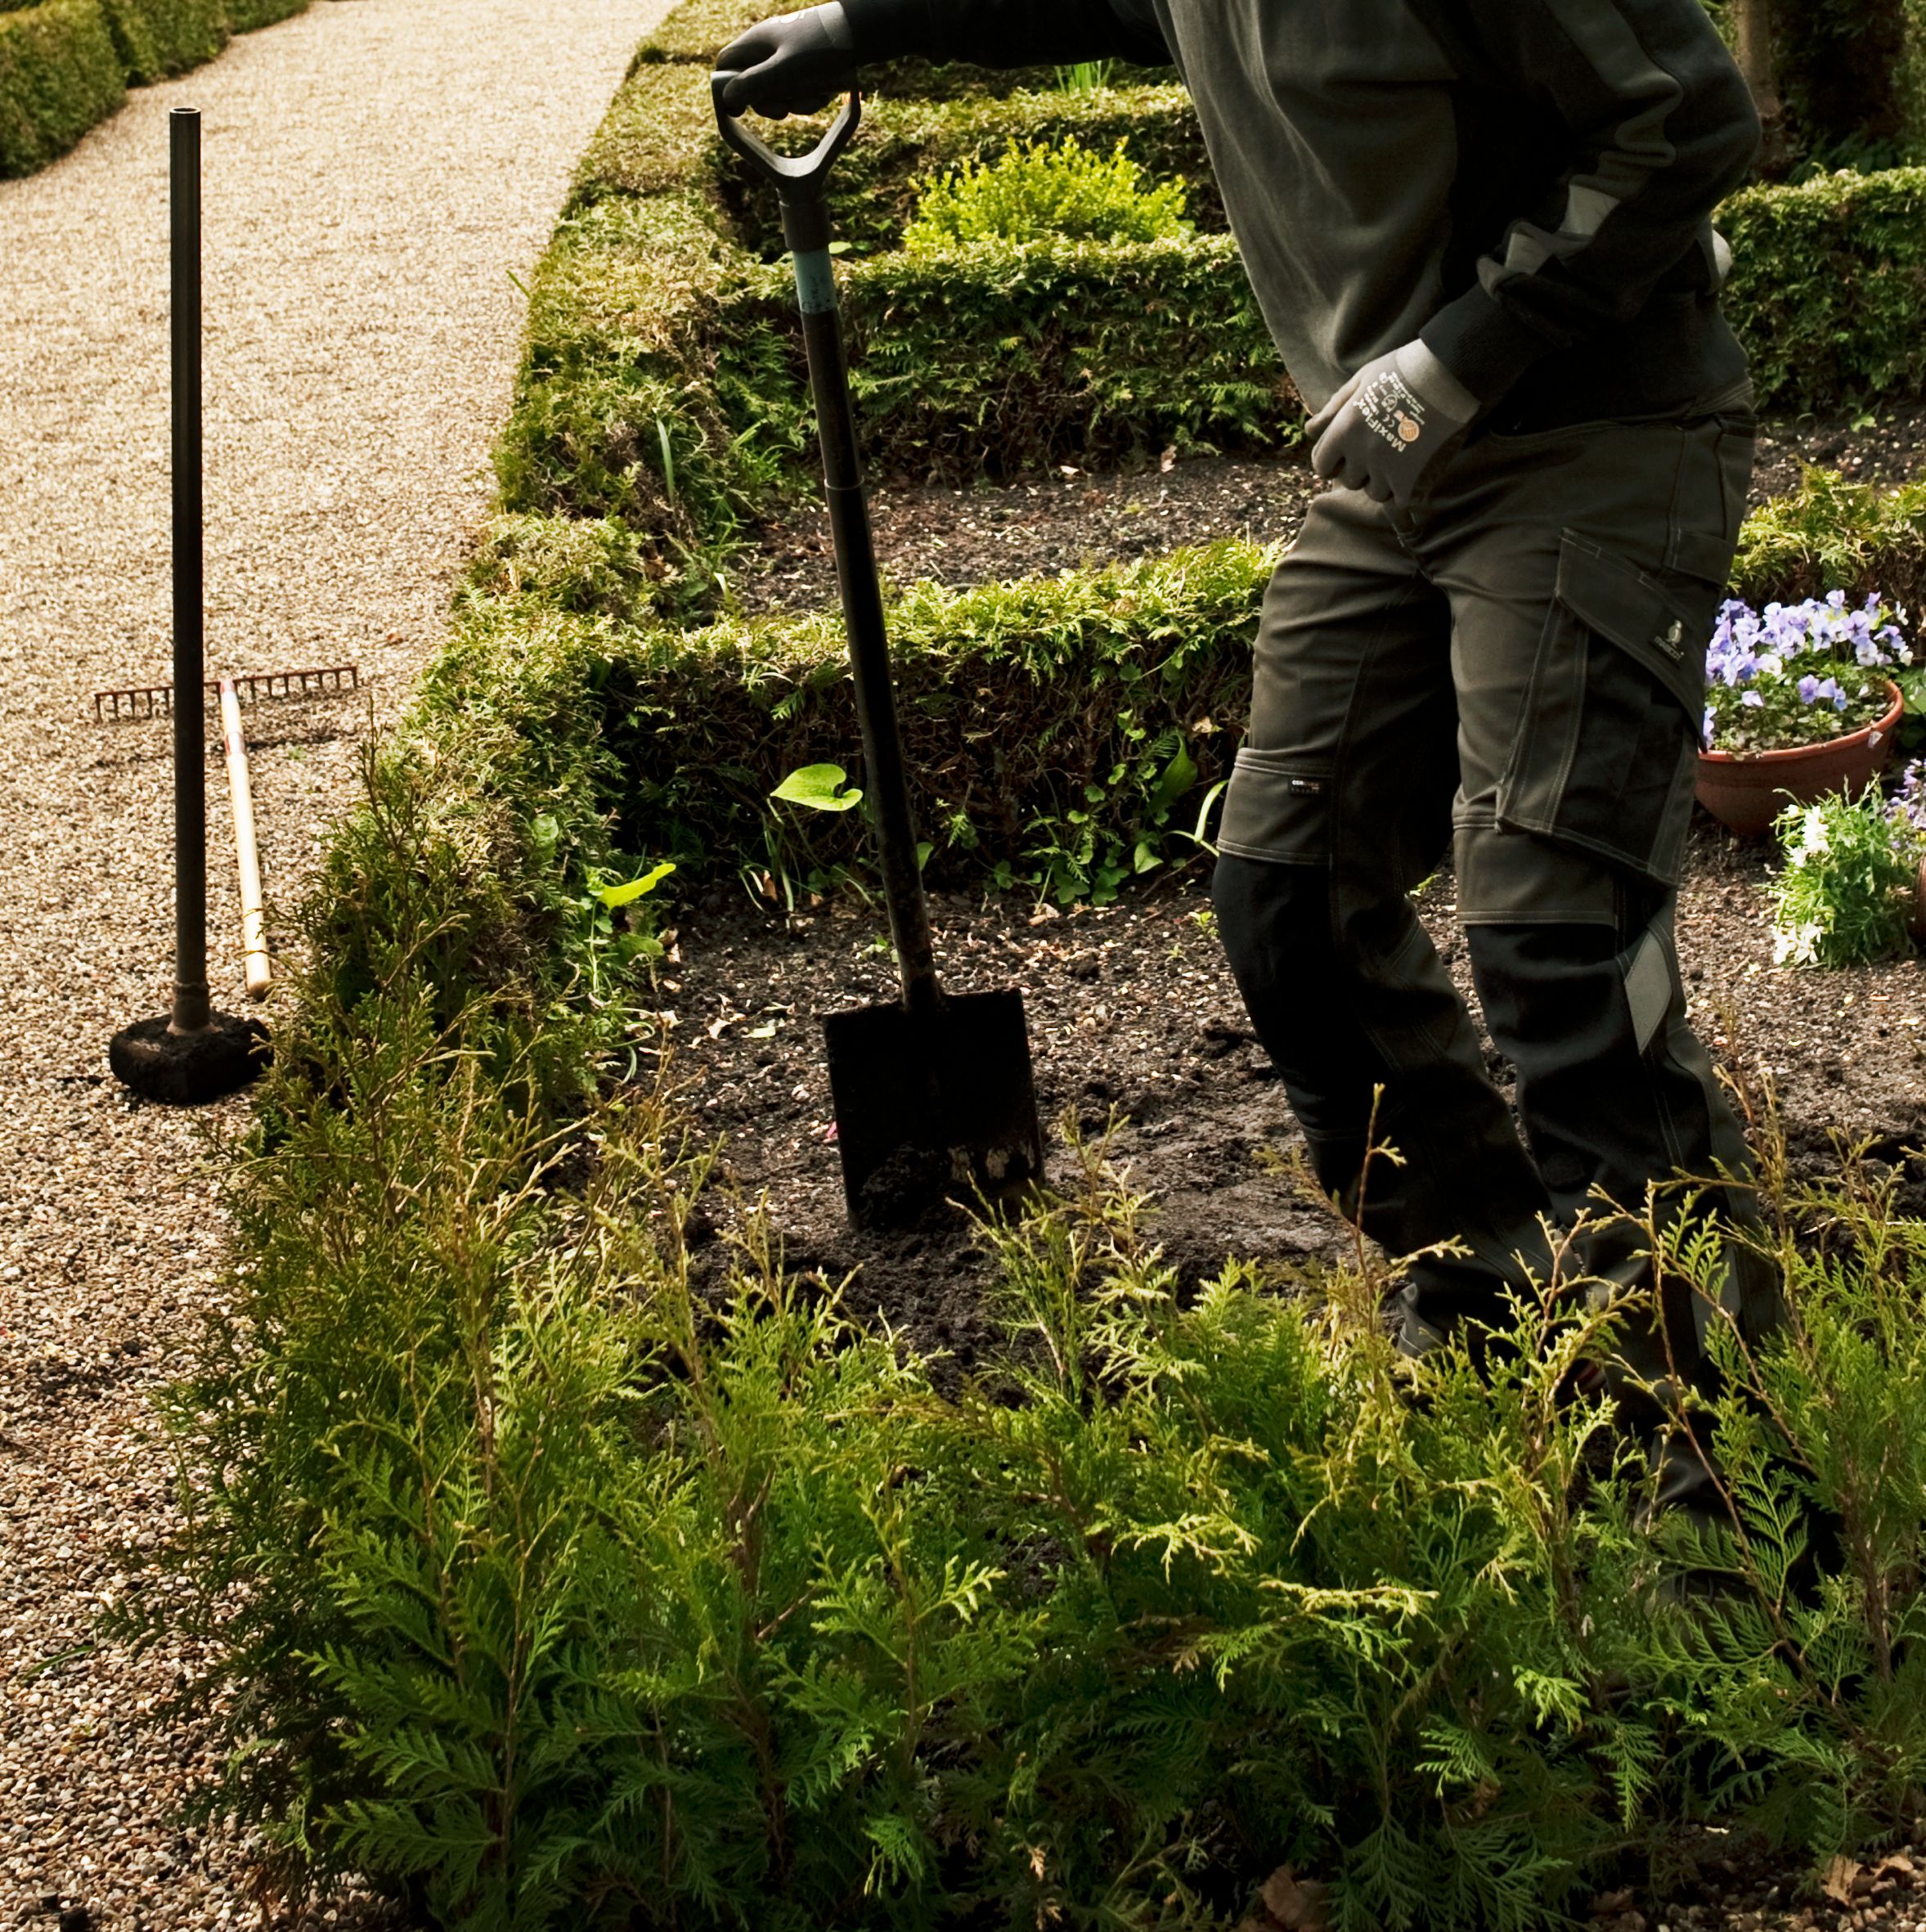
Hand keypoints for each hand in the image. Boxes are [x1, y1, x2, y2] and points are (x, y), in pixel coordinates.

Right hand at [715, 4, 856, 118]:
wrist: (860, 33)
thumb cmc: (822, 47)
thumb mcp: (786, 70)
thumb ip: (756, 83)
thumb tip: (729, 98)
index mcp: (756, 42)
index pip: (726, 65)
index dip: (727, 90)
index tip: (739, 113)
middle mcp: (768, 47)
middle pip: (752, 85)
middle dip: (769, 103)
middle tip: (784, 111)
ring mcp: (786, 55)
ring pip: (779, 91)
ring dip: (795, 102)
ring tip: (815, 96)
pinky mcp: (805, 65)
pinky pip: (799, 90)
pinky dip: (810, 97)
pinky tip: (825, 93)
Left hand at [1307, 340, 1478, 506]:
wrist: (1449, 373)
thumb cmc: (1402, 370)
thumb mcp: (1360, 381)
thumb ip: (1334, 408)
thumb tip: (1310, 430)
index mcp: (1344, 431)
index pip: (1322, 465)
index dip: (1333, 462)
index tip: (1346, 456)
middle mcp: (1360, 454)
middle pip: (1350, 481)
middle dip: (1361, 470)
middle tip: (1382, 449)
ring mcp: (1386, 470)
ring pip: (1375, 493)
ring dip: (1384, 481)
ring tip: (1402, 456)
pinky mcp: (1411, 482)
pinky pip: (1399, 501)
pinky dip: (1406, 490)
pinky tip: (1416, 468)